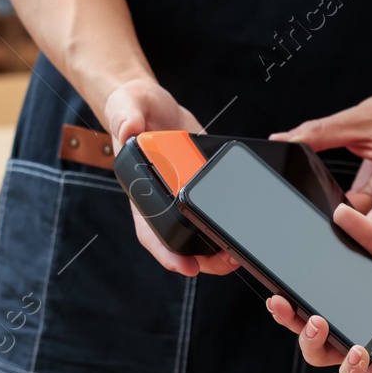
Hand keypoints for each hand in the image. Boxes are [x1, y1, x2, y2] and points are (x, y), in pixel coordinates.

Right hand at [102, 78, 237, 276]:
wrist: (153, 106)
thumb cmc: (133, 110)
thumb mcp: (127, 107)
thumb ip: (126, 117)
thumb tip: (130, 130)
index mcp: (141, 193)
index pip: (149, 232)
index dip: (166, 253)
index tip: (186, 266)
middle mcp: (162, 203)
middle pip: (181, 243)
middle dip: (203, 260)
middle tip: (226, 262)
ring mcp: (182, 199)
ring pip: (200, 235)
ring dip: (219, 250)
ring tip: (238, 255)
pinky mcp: (202, 188)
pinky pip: (215, 213)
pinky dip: (228, 225)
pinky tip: (245, 230)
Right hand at [265, 203, 371, 372]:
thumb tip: (340, 212)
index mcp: (352, 299)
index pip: (311, 296)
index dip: (289, 292)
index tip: (275, 281)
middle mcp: (350, 325)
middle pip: (304, 326)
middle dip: (286, 317)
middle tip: (281, 303)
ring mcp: (360, 350)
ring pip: (318, 354)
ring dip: (310, 341)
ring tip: (318, 323)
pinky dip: (349, 366)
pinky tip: (359, 350)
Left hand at [273, 81, 371, 231]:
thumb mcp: (358, 118)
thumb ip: (320, 131)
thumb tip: (283, 140)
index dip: (363, 227)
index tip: (337, 221)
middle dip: (346, 229)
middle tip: (313, 223)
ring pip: (365, 222)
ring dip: (342, 219)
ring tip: (316, 208)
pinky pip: (361, 211)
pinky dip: (343, 207)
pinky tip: (327, 199)